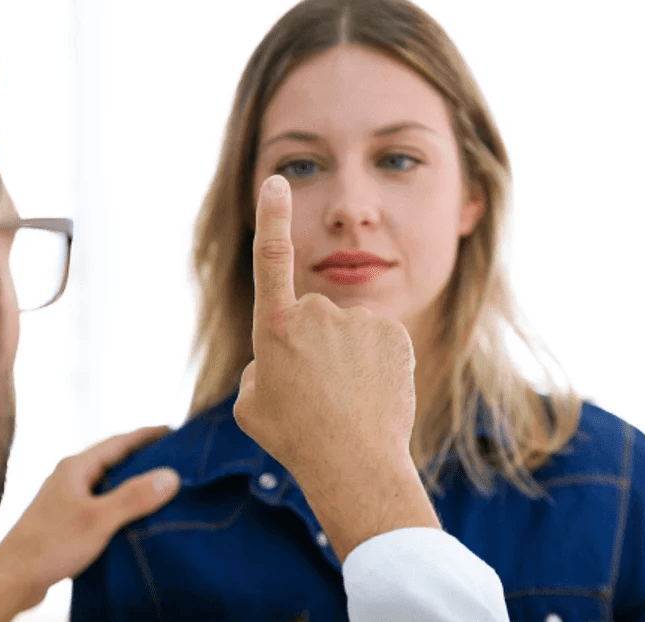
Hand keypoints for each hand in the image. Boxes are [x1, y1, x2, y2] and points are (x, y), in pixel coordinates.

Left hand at [0, 426, 179, 621]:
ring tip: (162, 485)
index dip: (148, 435)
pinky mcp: (66, 520)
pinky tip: (135, 516)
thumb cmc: (51, 544)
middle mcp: (70, 476)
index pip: (119, 441)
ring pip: (107, 482)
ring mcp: (66, 498)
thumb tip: (171, 475)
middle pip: (113, 459)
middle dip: (143, 456)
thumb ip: (134, 497)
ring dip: (132, 481)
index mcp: (76, 466)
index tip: (175, 431)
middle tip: (175, 457)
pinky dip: (121, 502)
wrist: (11, 578)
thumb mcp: (99, 519)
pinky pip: (101, 502)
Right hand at [234, 175, 439, 561]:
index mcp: (275, 326)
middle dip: (311, 344)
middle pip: (311, 316)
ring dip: (344, 354)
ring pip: (346, 329)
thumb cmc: (294, 437)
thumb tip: (280, 354)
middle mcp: (316, 313)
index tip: (277, 181)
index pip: (271, 258)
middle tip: (316, 390)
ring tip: (345, 397)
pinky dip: (373, 358)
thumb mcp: (252, 403)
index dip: (273, 217)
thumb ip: (261, 365)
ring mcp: (358, 321)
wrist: (354, 463)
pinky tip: (371, 390)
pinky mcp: (392, 332)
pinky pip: (376, 337)